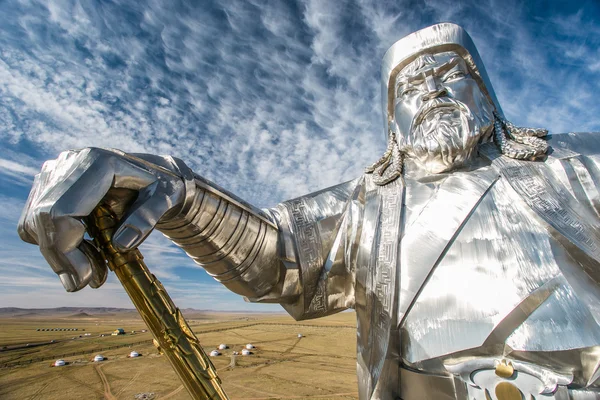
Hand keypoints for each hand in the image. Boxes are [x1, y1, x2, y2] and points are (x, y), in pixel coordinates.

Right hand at [18, 148, 187, 291]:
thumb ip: (148, 218)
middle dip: (61, 258)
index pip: (63, 210)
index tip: (86, 278)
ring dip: (60, 254)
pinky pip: (36, 222)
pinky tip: (86, 251)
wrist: (154, 174)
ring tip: (95, 269)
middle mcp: (69, 163)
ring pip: (36, 222)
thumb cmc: (163, 188)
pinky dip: (56, 244)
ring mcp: (54, 172)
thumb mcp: (166, 200)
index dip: (66, 248)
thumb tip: (121, 245)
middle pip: (44, 218)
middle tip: (86, 284)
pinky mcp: (47, 186)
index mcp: (98, 163)